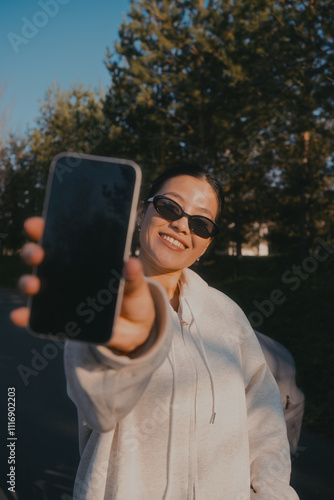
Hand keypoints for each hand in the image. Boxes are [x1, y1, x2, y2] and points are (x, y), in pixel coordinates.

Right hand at [10, 217, 155, 353]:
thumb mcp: (136, 285)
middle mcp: (65, 272)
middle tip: (37, 254)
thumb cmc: (131, 298)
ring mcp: (59, 294)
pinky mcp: (57, 317)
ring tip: (32, 285)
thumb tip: (131, 263)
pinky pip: (36, 315)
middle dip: (32, 252)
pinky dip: (25, 315)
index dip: (45, 228)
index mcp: (84, 257)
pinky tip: (20, 315)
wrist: (133, 329)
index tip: (35, 224)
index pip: (60, 237)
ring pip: (34, 283)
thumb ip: (133, 277)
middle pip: (41, 256)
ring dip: (27, 282)